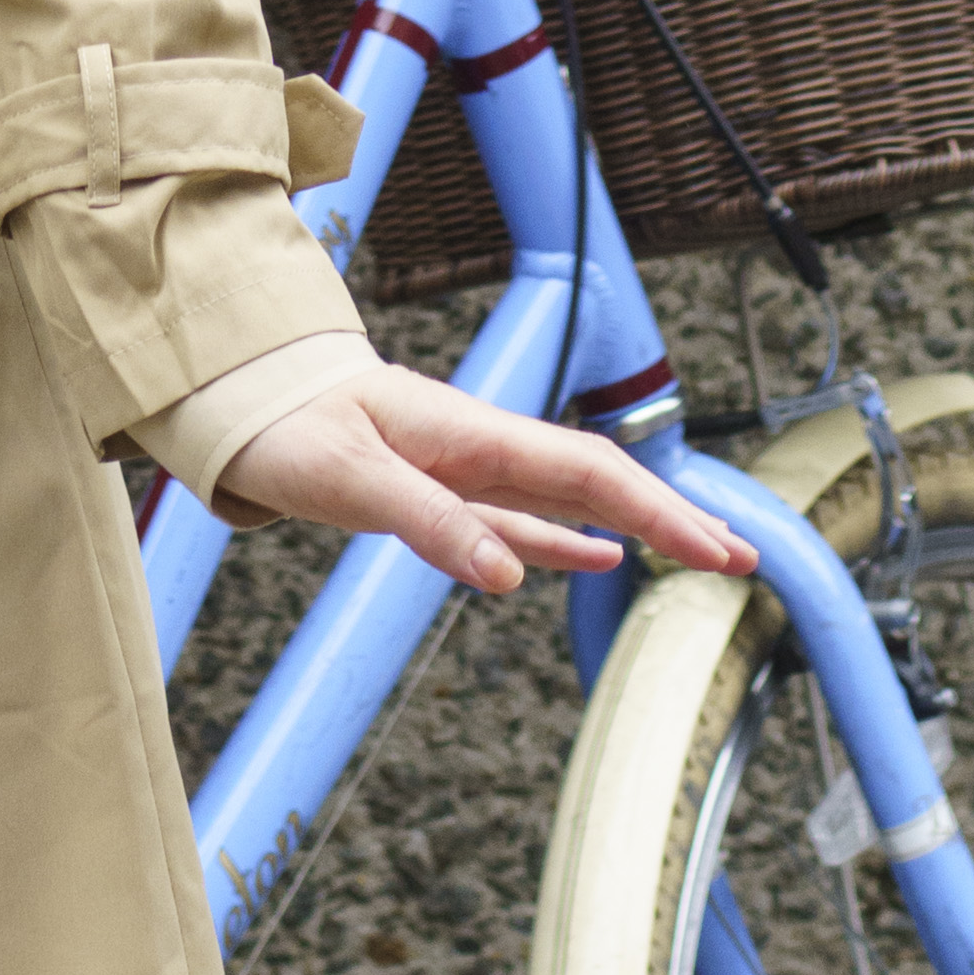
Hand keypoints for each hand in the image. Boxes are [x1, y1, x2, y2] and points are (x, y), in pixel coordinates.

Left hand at [217, 358, 756, 601]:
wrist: (231, 396)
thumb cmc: (282, 425)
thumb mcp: (347, 478)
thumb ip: (428, 523)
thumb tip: (509, 578)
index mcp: (472, 434)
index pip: (590, 473)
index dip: (659, 513)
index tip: (718, 551)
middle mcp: (479, 447)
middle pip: (597, 484)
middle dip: (670, 519)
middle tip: (742, 561)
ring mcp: (461, 469)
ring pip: (567, 502)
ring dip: (631, 529)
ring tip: (697, 558)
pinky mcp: (433, 490)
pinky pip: (516, 518)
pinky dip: (561, 540)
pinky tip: (596, 559)